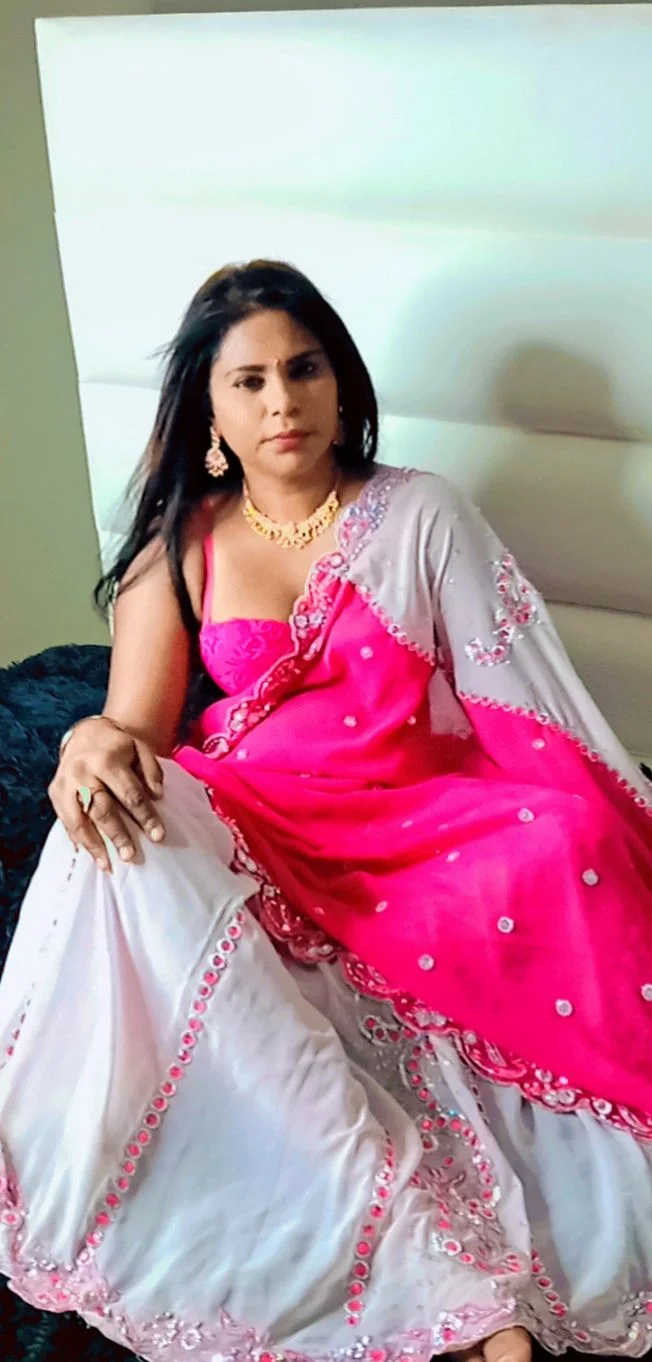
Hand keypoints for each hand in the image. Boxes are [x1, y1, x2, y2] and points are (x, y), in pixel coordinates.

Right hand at [48, 717, 165, 870]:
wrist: (85, 733)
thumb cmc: (118, 746)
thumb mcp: (141, 748)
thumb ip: (152, 771)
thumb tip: (157, 797)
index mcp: (107, 760)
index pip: (130, 794)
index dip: (145, 816)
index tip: (158, 836)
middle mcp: (83, 773)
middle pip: (102, 810)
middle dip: (117, 836)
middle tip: (131, 857)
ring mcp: (65, 784)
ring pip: (79, 820)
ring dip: (94, 845)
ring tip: (108, 865)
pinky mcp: (55, 793)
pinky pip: (66, 821)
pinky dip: (78, 840)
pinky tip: (90, 855)